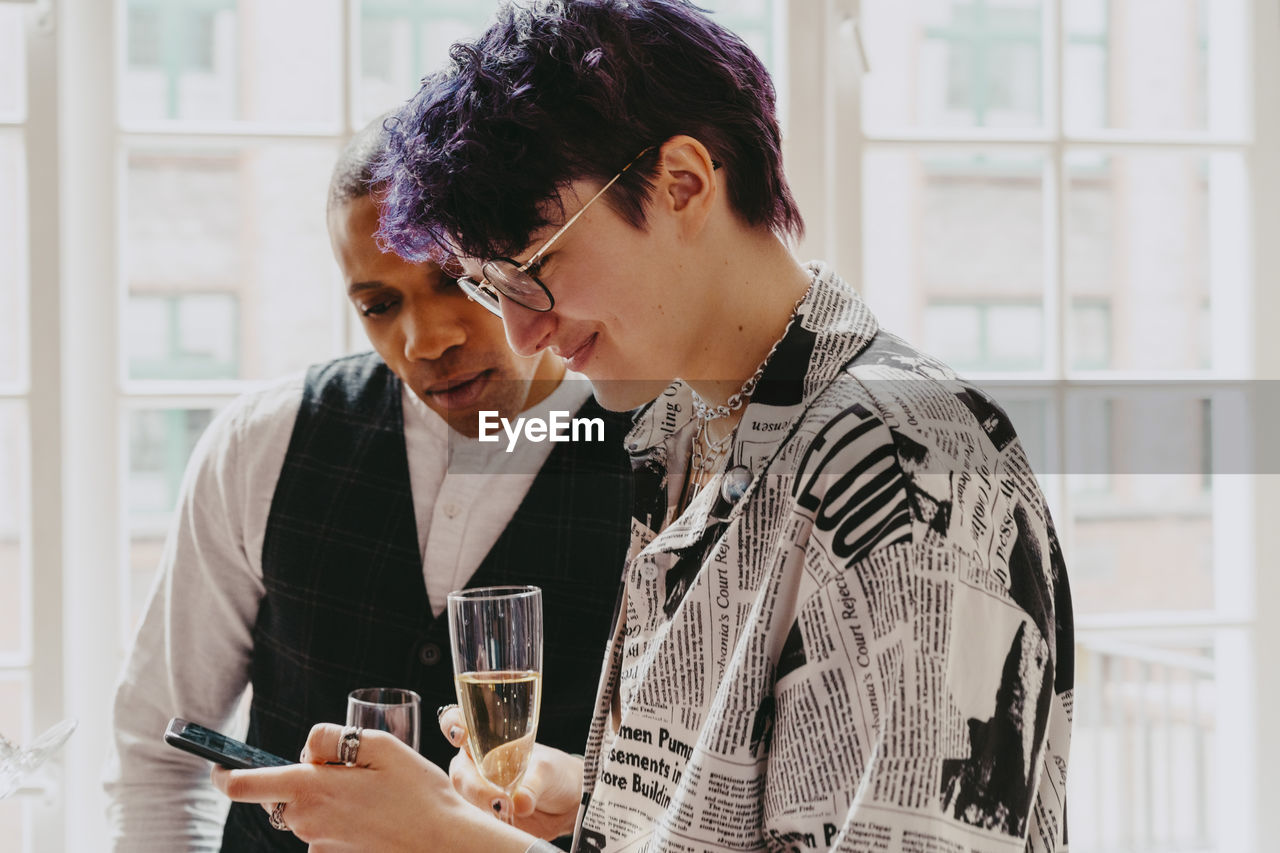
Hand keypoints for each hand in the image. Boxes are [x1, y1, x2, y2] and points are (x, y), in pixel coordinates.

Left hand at [211, 723, 533, 852]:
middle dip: (307, 774)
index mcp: (311, 789)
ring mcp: (317, 842)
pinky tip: (374, 813)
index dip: (224, 772)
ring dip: (327, 795)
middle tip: (353, 768)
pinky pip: (323, 826)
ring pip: (306, 807)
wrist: (442, 844)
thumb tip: (305, 748)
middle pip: (283, 790)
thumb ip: (332, 738)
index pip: (243, 785)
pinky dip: (341, 815)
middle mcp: (305, 820)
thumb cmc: (417, 793)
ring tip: (373, 792)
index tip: (219, 765)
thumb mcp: (380, 745)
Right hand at [439, 705, 583, 839]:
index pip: (458, 723)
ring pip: (463, 801)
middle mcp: (475, 766)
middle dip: (475, 788)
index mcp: (485, 741)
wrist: (567, 802)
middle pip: (460, 773)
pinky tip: (504, 825)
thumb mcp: (547, 770)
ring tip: (508, 813)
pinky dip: (484, 827)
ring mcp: (477, 792)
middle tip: (501, 802)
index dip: (452, 725)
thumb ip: (533, 784)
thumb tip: (521, 803)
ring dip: (481, 809)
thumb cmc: (554, 773)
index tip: (461, 735)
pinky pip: (473, 824)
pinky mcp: (483, 817)